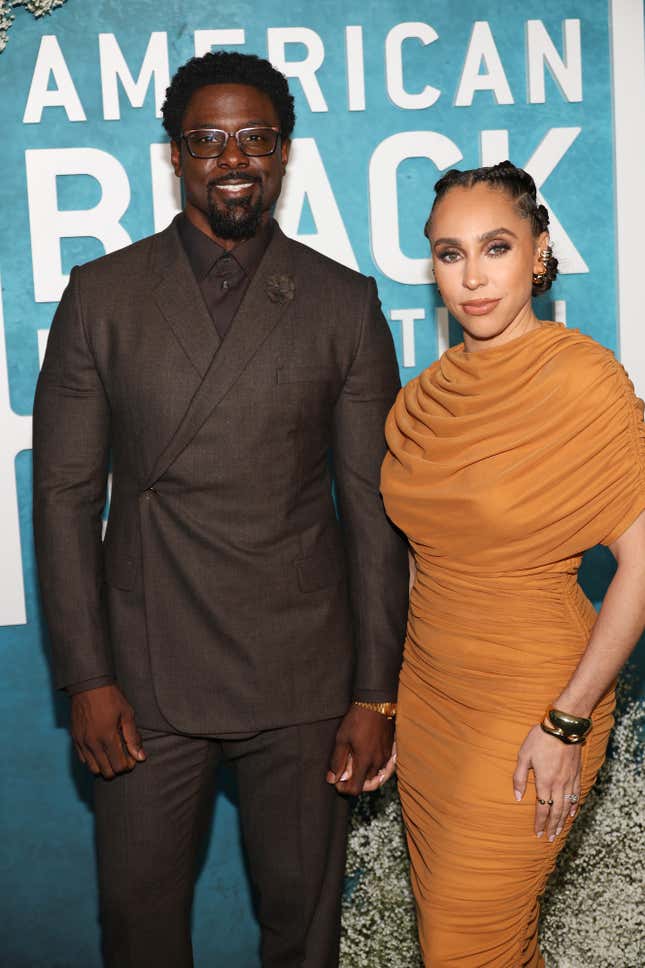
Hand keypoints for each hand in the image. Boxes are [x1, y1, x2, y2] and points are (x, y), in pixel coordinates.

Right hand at [70, 684, 145, 778]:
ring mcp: (82, 743)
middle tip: (123, 758)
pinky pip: (83, 760)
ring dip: (104, 767)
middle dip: (117, 768)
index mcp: (108, 737)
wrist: (88, 685)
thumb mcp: (127, 714)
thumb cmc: (111, 698)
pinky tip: (100, 750)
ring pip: (93, 769)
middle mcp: (93, 743)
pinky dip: (93, 760)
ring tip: (112, 755)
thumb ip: (133, 738)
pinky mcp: (75, 739)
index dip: (128, 765)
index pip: (119, 766)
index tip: (132, 757)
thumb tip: (140, 757)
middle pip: (107, 772)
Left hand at [326, 705, 394, 795]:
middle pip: (366, 783)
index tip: (337, 782)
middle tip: (344, 771)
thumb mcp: (342, 739)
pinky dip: (374, 767)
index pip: (356, 788)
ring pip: (376, 775)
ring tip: (354, 763)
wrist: (376, 702)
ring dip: (365, 774)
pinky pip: (383, 766)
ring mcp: (386, 756)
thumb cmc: (357, 719)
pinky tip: (366, 758)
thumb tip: (332, 779)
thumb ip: (337, 761)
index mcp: (365, 761)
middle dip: (354, 781)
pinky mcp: (391, 749)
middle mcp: (378, 762)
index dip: (344, 789)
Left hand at [513, 724, 581, 840]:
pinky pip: (576, 795)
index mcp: (545, 781)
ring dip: (563, 820)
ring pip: (567, 806)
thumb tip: (518, 797)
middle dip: (553, 826)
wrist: (563, 727)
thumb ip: (519, 778)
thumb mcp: (523, 755)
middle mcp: (559, 784)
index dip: (540, 822)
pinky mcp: (576, 774)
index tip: (538, 833)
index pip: (543, 808)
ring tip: (559, 831)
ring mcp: (570, 780)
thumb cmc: (540, 739)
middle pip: (557, 811)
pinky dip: (574, 806)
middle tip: (550, 838)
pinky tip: (572, 813)